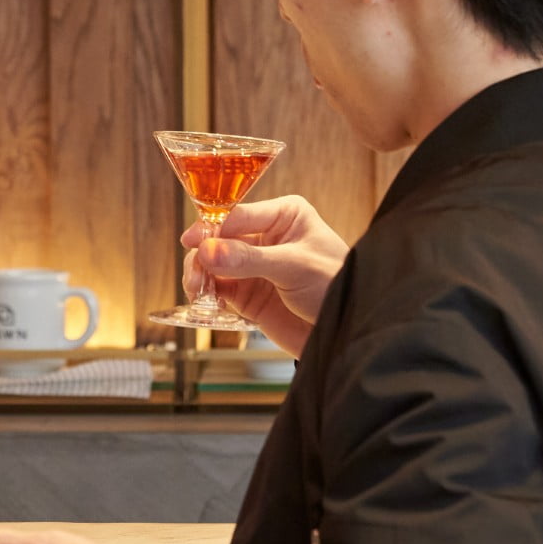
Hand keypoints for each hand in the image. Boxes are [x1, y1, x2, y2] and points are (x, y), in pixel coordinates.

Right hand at [181, 194, 348, 357]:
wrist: (349, 330)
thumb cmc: (336, 284)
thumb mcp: (295, 266)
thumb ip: (249, 259)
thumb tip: (207, 251)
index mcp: (283, 216)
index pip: (237, 214)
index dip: (212, 226)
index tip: (194, 241)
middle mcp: (265, 236)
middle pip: (219, 238)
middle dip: (203, 254)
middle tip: (196, 272)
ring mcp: (253, 266)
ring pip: (213, 263)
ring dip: (200, 274)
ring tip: (198, 289)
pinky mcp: (248, 293)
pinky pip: (217, 288)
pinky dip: (206, 294)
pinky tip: (206, 301)